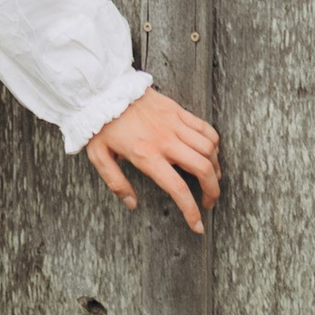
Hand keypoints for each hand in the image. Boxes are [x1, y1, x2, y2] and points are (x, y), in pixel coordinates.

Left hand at [86, 89, 219, 230]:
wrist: (104, 90)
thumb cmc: (101, 124)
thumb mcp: (99, 157)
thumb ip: (116, 183)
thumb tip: (132, 204)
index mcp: (146, 155)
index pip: (178, 188)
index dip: (191, 210)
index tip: (197, 224)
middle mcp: (165, 140)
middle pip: (202, 168)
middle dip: (213, 190)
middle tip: (209, 201)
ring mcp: (174, 124)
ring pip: (208, 148)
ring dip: (215, 167)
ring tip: (211, 178)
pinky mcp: (178, 111)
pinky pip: (205, 128)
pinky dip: (213, 143)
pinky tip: (209, 152)